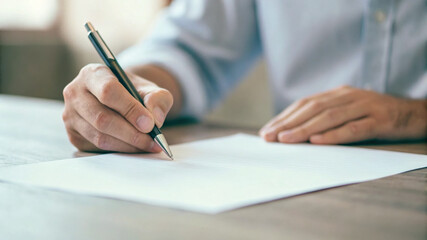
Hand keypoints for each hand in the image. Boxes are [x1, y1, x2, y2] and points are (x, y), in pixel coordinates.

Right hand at [62, 64, 172, 151]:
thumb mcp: (150, 89)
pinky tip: (135, 148)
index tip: (149, 124)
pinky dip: (120, 150)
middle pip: (102, 118)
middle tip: (153, 141)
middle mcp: (75, 93)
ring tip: (148, 146)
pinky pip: (97, 148)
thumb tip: (155, 118)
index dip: (130, 109)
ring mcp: (70, 115)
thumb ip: (157, 98)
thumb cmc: (133, 92)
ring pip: (100, 137)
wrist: (120, 100)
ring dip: (128, 145)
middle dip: (132, 133)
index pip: (108, 91)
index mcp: (93, 74)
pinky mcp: (73, 135)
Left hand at [259, 86, 426, 143]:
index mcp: (338, 93)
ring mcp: (365, 106)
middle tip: (270, 137)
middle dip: (288, 123)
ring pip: (330, 117)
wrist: (415, 113)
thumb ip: (326, 116)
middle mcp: (349, 96)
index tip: (267, 131)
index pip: (305, 103)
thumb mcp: (349, 110)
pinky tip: (318, 141)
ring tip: (286, 140)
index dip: (284, 117)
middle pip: (313, 108)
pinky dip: (334, 134)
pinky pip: (354, 128)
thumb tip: (293, 131)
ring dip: (305, 129)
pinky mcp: (380, 120)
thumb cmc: (374, 115)